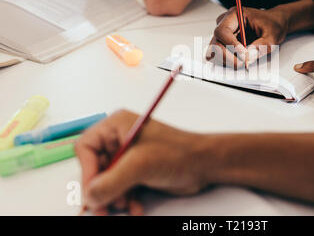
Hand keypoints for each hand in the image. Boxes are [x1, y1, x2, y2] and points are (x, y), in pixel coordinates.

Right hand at [75, 110, 208, 214]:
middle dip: (100, 190)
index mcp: (117, 125)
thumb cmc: (178, 153)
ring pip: (107, 182)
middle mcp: (120, 139)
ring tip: (125, 205)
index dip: (87, 171)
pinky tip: (136, 207)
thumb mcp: (140, 165)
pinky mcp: (137, 171)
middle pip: (95, 168)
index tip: (92, 191)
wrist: (204, 165)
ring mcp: (129, 156)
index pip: (86, 148)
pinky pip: (120, 188)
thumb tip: (89, 196)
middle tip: (101, 210)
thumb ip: (111, 181)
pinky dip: (126, 200)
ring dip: (114, 198)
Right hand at [206, 0, 313, 68]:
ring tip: (243, 63)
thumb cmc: (273, 25)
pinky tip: (239, 61)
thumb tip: (249, 56)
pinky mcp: (224, 43)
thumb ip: (262, 45)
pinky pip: (219, 54)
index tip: (243, 53)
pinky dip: (227, 61)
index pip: (222, 31)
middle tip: (243, 63)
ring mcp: (223, 34)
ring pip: (215, 50)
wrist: (274, 24)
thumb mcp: (273, 35)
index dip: (230, 44)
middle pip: (217, 42)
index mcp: (234, 15)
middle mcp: (225, 23)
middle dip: (228, 56)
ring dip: (227, 60)